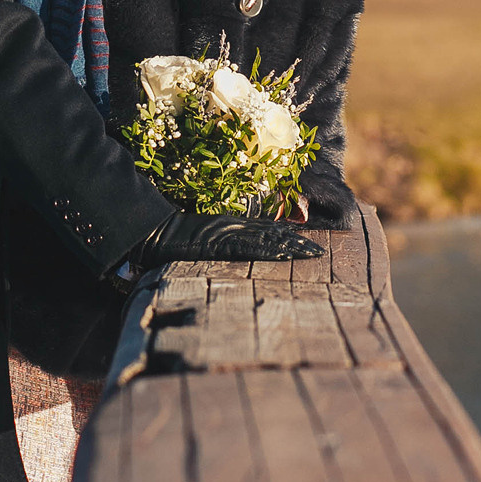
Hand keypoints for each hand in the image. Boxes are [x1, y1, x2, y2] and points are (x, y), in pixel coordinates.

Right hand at [133, 212, 324, 267]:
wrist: (160, 231)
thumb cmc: (176, 236)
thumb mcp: (203, 237)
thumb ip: (219, 239)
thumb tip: (228, 244)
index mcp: (233, 226)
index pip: (266, 229)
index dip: (287, 234)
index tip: (306, 239)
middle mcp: (236, 228)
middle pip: (274, 233)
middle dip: (298, 242)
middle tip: (320, 251)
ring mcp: (231, 234)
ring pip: (269, 240)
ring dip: (292, 248)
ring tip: (313, 254)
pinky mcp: (225, 243)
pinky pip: (252, 248)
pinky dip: (270, 251)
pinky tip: (285, 255)